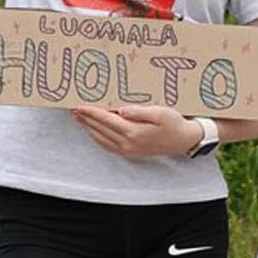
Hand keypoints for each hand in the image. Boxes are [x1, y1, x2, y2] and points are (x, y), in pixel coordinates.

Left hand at [71, 103, 207, 160]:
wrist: (184, 141)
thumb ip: (139, 111)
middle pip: (100, 130)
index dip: (91, 112)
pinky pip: (108, 145)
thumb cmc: (174, 124)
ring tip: (79, 118)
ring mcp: (128, 150)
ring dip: (89, 128)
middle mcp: (128, 143)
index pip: (106, 120)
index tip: (79, 106)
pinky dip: (97, 137)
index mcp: (133, 132)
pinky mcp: (130, 152)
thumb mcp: (160, 113)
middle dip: (86, 119)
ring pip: (101, 138)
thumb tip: (121, 110)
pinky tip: (93, 131)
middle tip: (73, 109)